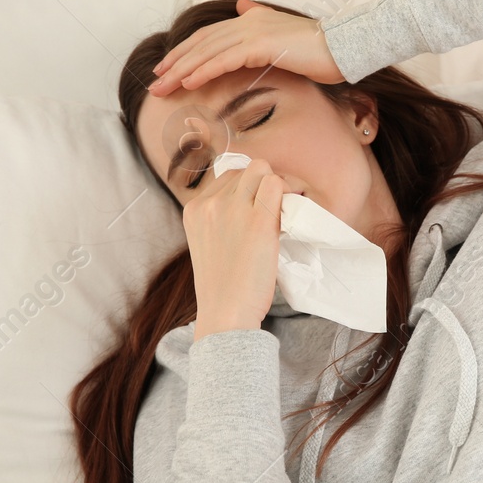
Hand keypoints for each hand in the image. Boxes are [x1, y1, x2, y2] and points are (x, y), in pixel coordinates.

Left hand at [149, 0, 345, 95]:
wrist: (344, 46)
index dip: (185, 51)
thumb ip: (261, 19)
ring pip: (208, 52)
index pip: (209, 36)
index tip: (167, 69)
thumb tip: (244, 4)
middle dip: (175, 63)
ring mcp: (254, 32)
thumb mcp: (284, 32)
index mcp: (251, 19)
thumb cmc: (318, 48)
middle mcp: (248, 21)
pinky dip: (203, 70)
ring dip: (182, 70)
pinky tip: (188, 82)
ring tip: (163, 87)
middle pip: (201, 43)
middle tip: (155, 82)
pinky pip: (224, 60)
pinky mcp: (261, 46)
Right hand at [185, 156, 285, 340]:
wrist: (226, 312)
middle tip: (275, 208)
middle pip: (245, 169)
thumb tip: (249, 203)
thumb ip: (220, 220)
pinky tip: (289, 216)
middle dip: (263, 183)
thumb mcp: (208, 244)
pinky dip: (287, 195)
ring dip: (276, 186)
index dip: (248, 189)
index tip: (258, 208)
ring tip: (281, 211)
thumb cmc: (223, 286)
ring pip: (262, 169)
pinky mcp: (259, 220)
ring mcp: (233, 208)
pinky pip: (277, 185)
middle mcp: (209, 203)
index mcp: (194, 209)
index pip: (226, 177)